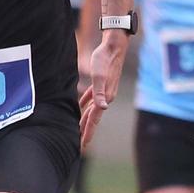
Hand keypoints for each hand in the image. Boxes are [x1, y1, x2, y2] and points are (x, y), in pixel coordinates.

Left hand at [78, 29, 127, 150]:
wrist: (114, 46)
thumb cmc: (105, 60)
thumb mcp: (99, 76)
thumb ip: (99, 92)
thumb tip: (102, 107)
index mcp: (104, 98)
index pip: (94, 120)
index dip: (87, 133)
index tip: (82, 146)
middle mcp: (105, 97)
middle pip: (92, 118)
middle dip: (86, 131)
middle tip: (79, 145)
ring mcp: (103, 91)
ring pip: (91, 110)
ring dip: (85, 120)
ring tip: (79, 130)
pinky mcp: (100, 83)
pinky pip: (91, 98)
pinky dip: (85, 104)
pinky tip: (80, 106)